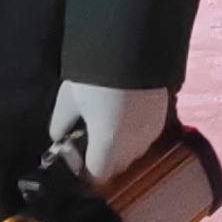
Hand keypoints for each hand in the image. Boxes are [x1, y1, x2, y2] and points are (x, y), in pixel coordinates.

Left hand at [50, 81, 171, 181]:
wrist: (133, 45)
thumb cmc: (95, 73)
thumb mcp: (68, 98)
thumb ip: (61, 124)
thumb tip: (58, 136)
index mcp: (108, 143)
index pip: (98, 176)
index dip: (85, 173)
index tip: (77, 160)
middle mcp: (134, 143)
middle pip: (117, 167)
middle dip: (103, 160)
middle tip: (89, 140)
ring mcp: (151, 130)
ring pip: (134, 153)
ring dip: (121, 149)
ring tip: (109, 126)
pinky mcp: (163, 116)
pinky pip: (147, 137)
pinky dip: (136, 135)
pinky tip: (126, 117)